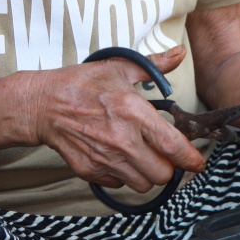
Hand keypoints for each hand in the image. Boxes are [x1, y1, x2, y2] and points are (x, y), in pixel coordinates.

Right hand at [32, 46, 207, 192]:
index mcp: (134, 112)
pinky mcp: (90, 170)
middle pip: (162, 174)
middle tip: (161, 153)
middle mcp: (122, 140)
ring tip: (139, 155)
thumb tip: (180, 54)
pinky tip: (117, 156)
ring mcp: (105, 158)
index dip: (191, 159)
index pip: (173, 146)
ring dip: (146, 173)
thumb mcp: (120, 68)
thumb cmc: (81, 84)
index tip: (197, 162)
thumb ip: (155, 66)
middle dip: (167, 166)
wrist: (41, 104)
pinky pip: (119, 184)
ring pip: (143, 184)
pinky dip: (123, 175)